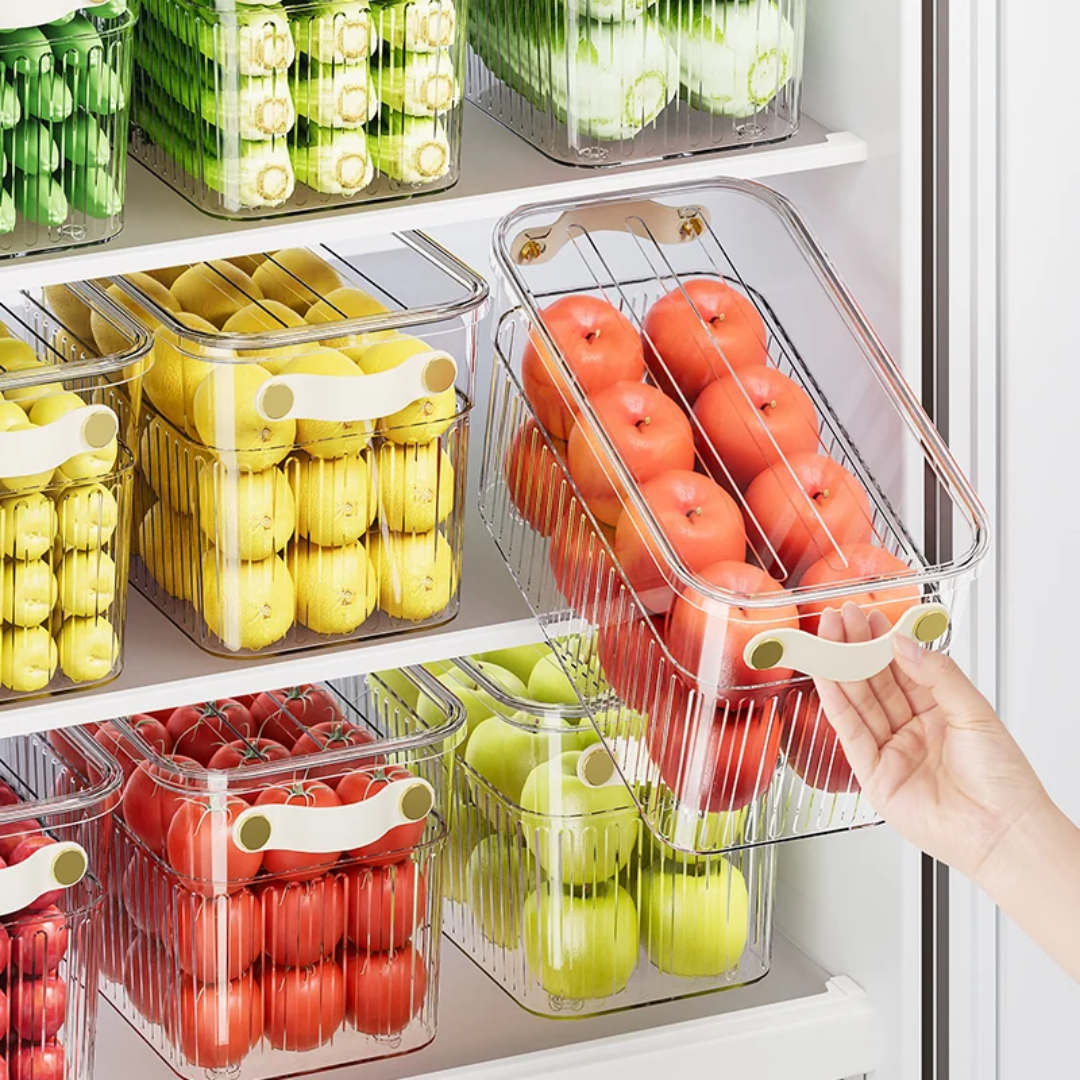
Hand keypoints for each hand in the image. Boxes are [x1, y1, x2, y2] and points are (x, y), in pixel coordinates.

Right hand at [813, 603, 1048, 881]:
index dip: (883, 641)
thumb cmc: (1003, 780)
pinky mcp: (874, 776)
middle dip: (855, 649)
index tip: (867, 615)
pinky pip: (851, 734)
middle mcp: (913, 730)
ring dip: (841, 669)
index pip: (903, 668)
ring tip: (827, 638)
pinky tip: (827, 679)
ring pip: (860, 703)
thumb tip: (903, 644)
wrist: (1002, 831)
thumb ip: (936, 674)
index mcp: (940, 712)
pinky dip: (836, 705)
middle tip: (839, 619)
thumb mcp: (974, 710)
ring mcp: (892, 752)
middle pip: (876, 682)